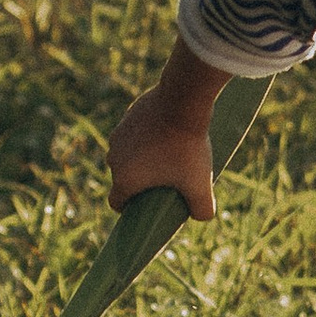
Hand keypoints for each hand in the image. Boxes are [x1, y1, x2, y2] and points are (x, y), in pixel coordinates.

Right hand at [108, 47, 228, 214]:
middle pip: (124, 178)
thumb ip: (202, 210)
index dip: (131, 209)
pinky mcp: (128, 114)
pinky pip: (135, 134)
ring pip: (129, 154)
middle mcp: (114, 157)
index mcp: (124, 179)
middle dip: (142, 183)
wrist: (183, 100)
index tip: (150, 204)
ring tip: (171, 156)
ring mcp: (119, 133)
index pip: (116, 203)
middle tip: (169, 180)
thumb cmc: (188, 148)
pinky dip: (148, 137)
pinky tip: (169, 135)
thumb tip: (200, 216)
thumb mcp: (200, 185)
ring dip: (144, 158)